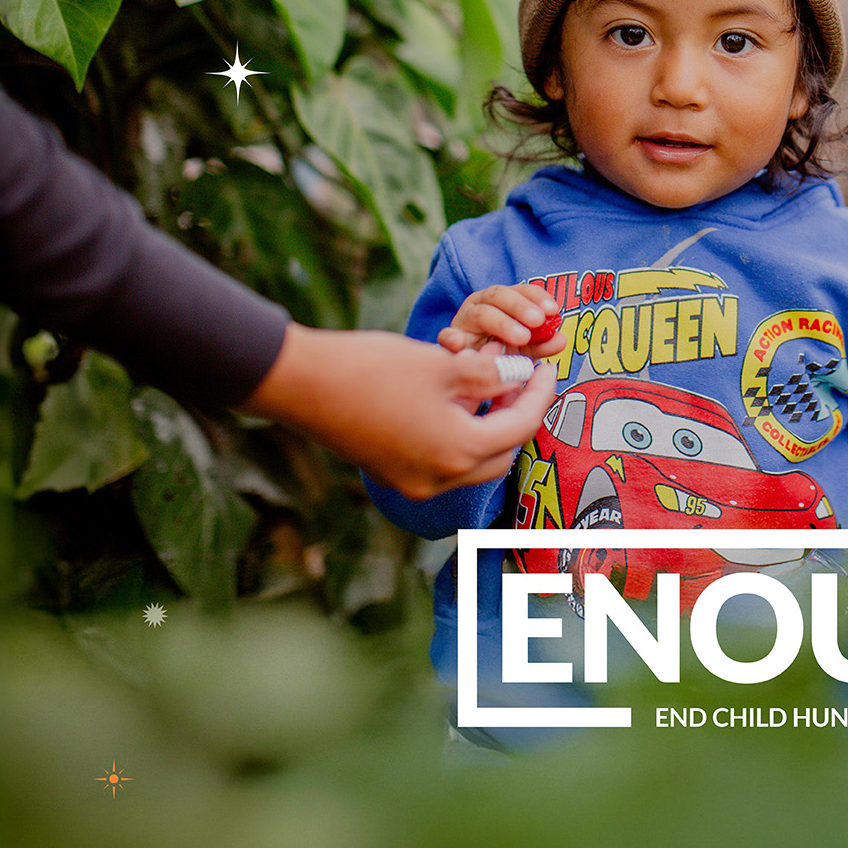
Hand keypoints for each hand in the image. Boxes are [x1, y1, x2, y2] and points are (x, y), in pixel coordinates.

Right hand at [242, 324, 555, 498]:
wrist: (301, 384)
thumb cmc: (371, 368)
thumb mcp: (442, 364)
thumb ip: (492, 374)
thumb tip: (524, 373)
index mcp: (458, 451)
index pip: (520, 427)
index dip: (540, 393)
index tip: (547, 367)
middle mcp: (439, 479)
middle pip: (502, 454)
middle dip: (519, 418)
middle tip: (525, 380)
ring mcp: (413, 482)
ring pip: (474, 464)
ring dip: (490, 430)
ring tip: (494, 389)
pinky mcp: (394, 475)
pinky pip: (444, 464)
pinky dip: (461, 438)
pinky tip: (458, 404)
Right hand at [435, 283, 565, 357]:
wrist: (469, 372)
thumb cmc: (500, 354)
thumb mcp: (526, 350)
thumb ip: (543, 344)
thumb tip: (562, 339)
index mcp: (502, 301)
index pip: (521, 290)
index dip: (537, 296)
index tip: (553, 309)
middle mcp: (481, 305)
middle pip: (499, 295)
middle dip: (521, 306)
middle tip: (538, 320)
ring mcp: (463, 321)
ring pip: (481, 313)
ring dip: (502, 323)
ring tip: (521, 338)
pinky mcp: (449, 340)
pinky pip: (447, 336)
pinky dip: (451, 338)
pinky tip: (459, 342)